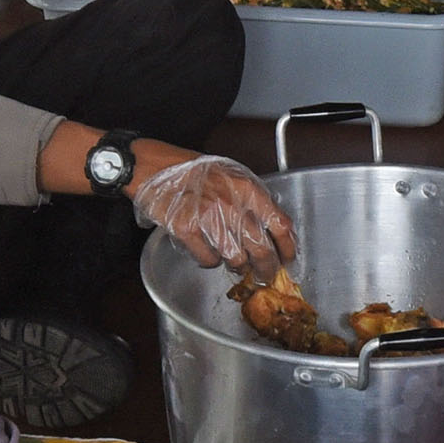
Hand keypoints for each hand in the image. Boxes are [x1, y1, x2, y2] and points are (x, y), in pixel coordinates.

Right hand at [130, 148, 296, 273]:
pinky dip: (210, 261)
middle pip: (262, 250)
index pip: (280, 224)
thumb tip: (270, 226)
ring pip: (236, 259)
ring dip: (237, 266)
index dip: (288, 248)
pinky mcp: (188, 231)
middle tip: (265, 275)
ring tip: (234, 263)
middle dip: (266, 269)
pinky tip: (208, 253)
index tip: (288, 258)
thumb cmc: (192, 170)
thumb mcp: (231, 174)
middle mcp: (232, 204)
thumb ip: (251, 198)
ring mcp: (209, 219)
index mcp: (247, 189)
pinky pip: (209, 260)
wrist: (155, 167)